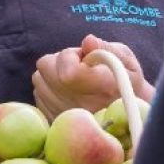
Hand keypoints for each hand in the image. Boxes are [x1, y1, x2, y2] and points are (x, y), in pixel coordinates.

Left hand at [33, 36, 153, 120]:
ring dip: (52, 74)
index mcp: (103, 87)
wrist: (126, 113)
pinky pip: (37, 95)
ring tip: (74, 78)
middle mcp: (82, 107)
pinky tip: (67, 90)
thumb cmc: (126, 80)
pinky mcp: (55, 122)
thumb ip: (105, 48)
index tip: (84, 56)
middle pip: (45, 70)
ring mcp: (66, 117)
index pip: (67, 72)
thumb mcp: (125, 59)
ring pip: (39, 81)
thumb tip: (88, 41)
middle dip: (59, 61)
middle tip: (79, 65)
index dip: (70, 56)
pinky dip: (48, 88)